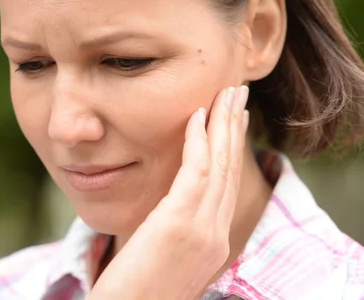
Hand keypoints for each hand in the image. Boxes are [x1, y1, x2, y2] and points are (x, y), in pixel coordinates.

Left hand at [88, 85, 249, 299]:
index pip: (226, 186)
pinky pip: (196, 172)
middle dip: (235, 128)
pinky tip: (197, 115)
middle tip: (238, 94)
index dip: (231, 149)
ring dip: (224, 124)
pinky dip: (199, 141)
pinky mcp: (180, 225)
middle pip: (229, 170)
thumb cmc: (135, 290)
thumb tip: (165, 207)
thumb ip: (172, 230)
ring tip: (227, 93)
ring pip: (219, 165)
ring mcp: (202, 232)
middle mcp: (215, 236)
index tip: (233, 120)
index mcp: (212, 243)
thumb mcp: (161, 257)